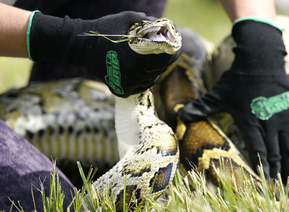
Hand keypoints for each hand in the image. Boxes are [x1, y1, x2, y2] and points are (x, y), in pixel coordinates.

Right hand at [28, 11, 178, 96]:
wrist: (80, 46)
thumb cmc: (105, 29)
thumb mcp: (128, 19)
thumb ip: (148, 22)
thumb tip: (165, 25)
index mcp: (138, 59)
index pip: (166, 59)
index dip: (175, 52)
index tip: (177, 46)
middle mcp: (133, 75)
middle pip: (160, 70)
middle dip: (166, 60)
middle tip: (167, 51)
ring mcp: (126, 85)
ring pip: (151, 79)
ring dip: (155, 70)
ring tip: (154, 59)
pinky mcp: (120, 90)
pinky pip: (139, 87)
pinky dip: (144, 79)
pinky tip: (143, 69)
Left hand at [178, 20, 288, 182]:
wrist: (260, 59)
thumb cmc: (237, 79)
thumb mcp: (218, 93)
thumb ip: (201, 107)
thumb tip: (179, 115)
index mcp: (250, 120)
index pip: (257, 148)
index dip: (261, 166)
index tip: (264, 181)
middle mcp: (269, 121)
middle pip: (275, 152)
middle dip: (276, 171)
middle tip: (277, 188)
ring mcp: (285, 117)